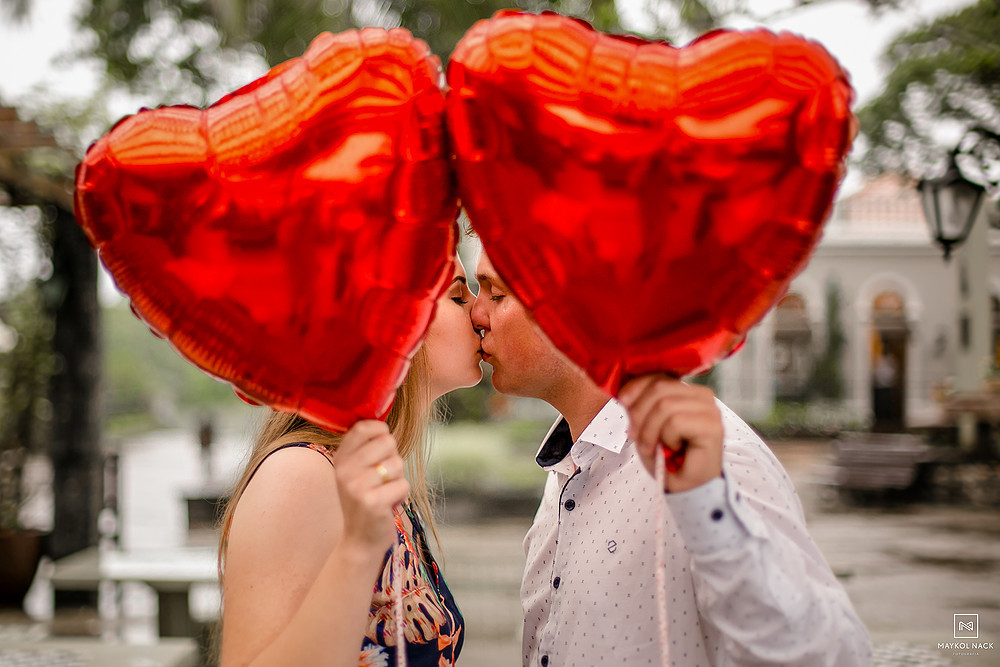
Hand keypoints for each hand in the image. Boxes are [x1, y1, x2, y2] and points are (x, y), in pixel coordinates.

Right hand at [332, 420, 409, 554]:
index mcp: (341, 459)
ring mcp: (357, 487)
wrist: (360, 540)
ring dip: (398, 479)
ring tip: (385, 492)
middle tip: (383, 478)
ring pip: (398, 464)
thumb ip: (367, 448)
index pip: (363, 427)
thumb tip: (384, 422)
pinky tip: (388, 505)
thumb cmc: (366, 499)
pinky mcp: (373, 503)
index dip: (381, 430)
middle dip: (394, 458)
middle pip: (387, 442)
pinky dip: (401, 495)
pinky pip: (403, 484)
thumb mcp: (358, 471)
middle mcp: (345, 471)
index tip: (383, 441)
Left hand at [619, 376, 722, 492]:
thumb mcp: (647, 426)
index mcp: (687, 391)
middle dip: (639, 414)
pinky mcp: (712, 426)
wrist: (687, 488)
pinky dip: (666, 439)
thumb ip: (641, 405)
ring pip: (665, 405)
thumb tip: (624, 393)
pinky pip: (675, 421)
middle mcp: (703, 395)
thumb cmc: (668, 458)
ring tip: (654, 447)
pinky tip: (673, 449)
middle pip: (659, 387)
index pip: (659, 375)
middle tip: (635, 436)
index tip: (622, 403)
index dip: (636, 387)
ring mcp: (710, 410)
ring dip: (650, 431)